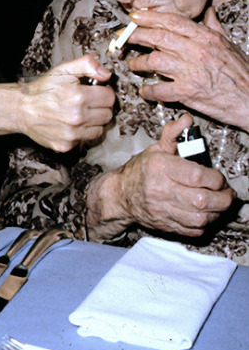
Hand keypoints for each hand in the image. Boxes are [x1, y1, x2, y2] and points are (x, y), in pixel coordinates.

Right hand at [17, 54, 114, 151]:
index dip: (104, 92)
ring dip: (94, 121)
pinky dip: (82, 132)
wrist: (22, 109)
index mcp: (78, 97)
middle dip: (101, 107)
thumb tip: (106, 74)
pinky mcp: (66, 145)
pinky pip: (86, 140)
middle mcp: (76, 118)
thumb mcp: (63, 69)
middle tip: (88, 102)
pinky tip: (71, 124)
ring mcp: (71, 134)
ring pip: (100, 129)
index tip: (96, 92)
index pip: (110, 98)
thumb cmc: (43, 89)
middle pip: (108, 115)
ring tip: (80, 113)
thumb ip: (87, 65)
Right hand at [87, 114, 235, 240]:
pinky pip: (193, 230)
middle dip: (223, 198)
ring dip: (217, 212)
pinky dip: (206, 223)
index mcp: (160, 167)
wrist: (120, 195)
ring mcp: (163, 210)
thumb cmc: (140, 170)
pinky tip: (207, 214)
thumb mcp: (155, 149)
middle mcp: (161, 190)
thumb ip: (173, 134)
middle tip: (227, 193)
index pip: (197, 176)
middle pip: (202, 200)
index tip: (218, 177)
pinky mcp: (166, 225)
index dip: (216, 178)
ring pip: (200, 218)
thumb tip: (187, 119)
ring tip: (220, 203)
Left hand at [126, 8, 248, 130]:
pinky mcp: (188, 93)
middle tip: (122, 37)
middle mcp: (196, 51)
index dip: (150, 17)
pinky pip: (160, 90)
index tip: (134, 16)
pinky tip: (144, 91)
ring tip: (132, 64)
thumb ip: (214, 27)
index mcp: (206, 37)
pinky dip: (148, 91)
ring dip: (138, 63)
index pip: (172, 22)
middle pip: (158, 38)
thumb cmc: (242, 73)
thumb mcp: (230, 44)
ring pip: (154, 62)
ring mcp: (191, 72)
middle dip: (135, 36)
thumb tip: (207, 12)